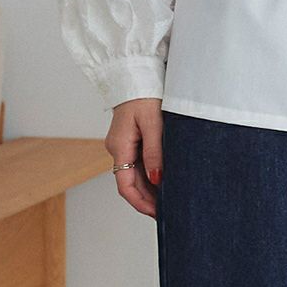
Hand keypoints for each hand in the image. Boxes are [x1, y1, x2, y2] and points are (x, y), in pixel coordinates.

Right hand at [105, 98, 163, 218]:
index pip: (125, 185)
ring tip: (168, 197)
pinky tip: (163, 178)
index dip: (140, 202)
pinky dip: (149, 172)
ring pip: (134, 172)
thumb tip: (156, 180)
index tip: (157, 213)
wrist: (137, 73)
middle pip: (130, 181)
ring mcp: (123, 142)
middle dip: (147, 198)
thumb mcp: (152, 123)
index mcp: (119, 146)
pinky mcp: (131, 137)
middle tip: (167, 210)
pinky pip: (138, 161)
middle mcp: (118, 147)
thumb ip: (154, 152)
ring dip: (149, 186)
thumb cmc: (144, 94)